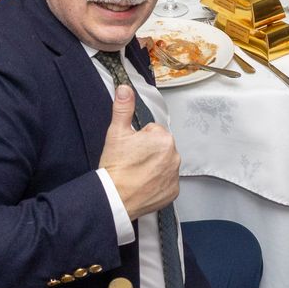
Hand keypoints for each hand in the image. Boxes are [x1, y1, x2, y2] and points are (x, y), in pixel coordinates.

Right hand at [98, 84, 179, 218]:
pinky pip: (167, 182)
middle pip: (160, 147)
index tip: (131, 149)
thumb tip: (125, 89)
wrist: (114, 198)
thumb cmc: (116, 168)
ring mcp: (174, 175)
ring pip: (164, 164)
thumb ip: (123, 108)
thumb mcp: (116, 133)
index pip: (153, 132)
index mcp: (163, 138)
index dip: (139, 139)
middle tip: (132, 161)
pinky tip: (143, 184)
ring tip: (136, 173)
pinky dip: (157, 183)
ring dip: (153, 166)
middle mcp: (174, 156)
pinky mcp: (173, 191)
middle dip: (148, 152)